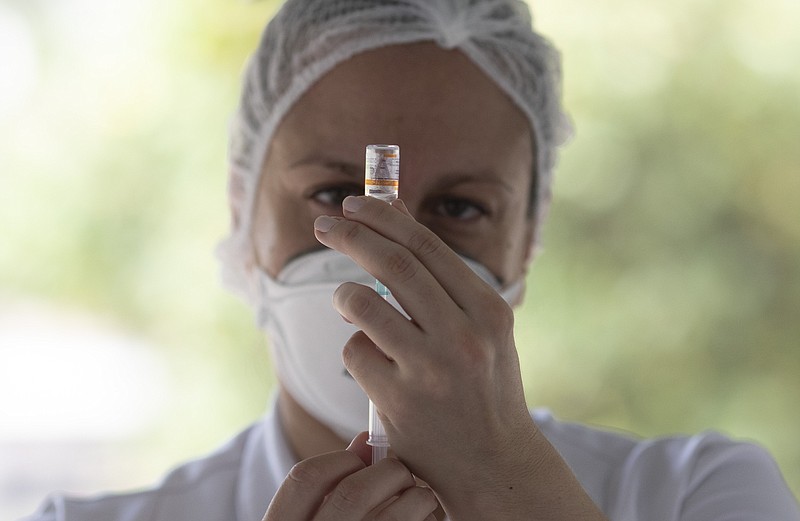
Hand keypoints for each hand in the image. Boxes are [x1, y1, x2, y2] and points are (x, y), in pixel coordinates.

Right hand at [263, 432, 438, 520]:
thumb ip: (331, 489)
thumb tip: (366, 441)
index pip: (305, 478)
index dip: (339, 459)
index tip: (360, 460)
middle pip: (355, 490)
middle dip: (388, 472)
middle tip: (400, 476)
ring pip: (397, 513)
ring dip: (418, 498)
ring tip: (420, 501)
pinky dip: (426, 520)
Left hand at [313, 196, 605, 519]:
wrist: (495, 464)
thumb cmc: (484, 387)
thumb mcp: (482, 330)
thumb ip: (444, 281)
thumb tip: (393, 217)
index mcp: (489, 311)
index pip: (426, 247)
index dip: (384, 217)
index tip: (355, 204)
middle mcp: (464, 335)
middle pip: (392, 265)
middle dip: (351, 235)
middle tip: (325, 223)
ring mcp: (431, 369)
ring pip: (362, 305)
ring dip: (344, 296)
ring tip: (347, 303)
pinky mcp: (399, 400)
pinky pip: (356, 352)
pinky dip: (356, 349)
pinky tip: (374, 364)